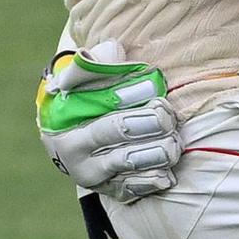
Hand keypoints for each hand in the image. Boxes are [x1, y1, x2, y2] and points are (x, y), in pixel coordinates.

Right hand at [38, 42, 180, 201]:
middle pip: (120, 129)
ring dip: (160, 150)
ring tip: (172, 141)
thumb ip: (100, 62)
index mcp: (65, 115)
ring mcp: (90, 172)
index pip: (101, 100)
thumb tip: (114, 49)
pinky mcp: (108, 189)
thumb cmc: (90, 99)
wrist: (79, 135)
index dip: (133, 96)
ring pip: (131, 161)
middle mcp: (73, 147)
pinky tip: (166, 173)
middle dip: (153, 121)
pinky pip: (134, 188)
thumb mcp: (88, 77)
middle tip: (168, 115)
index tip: (157, 93)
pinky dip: (154, 180)